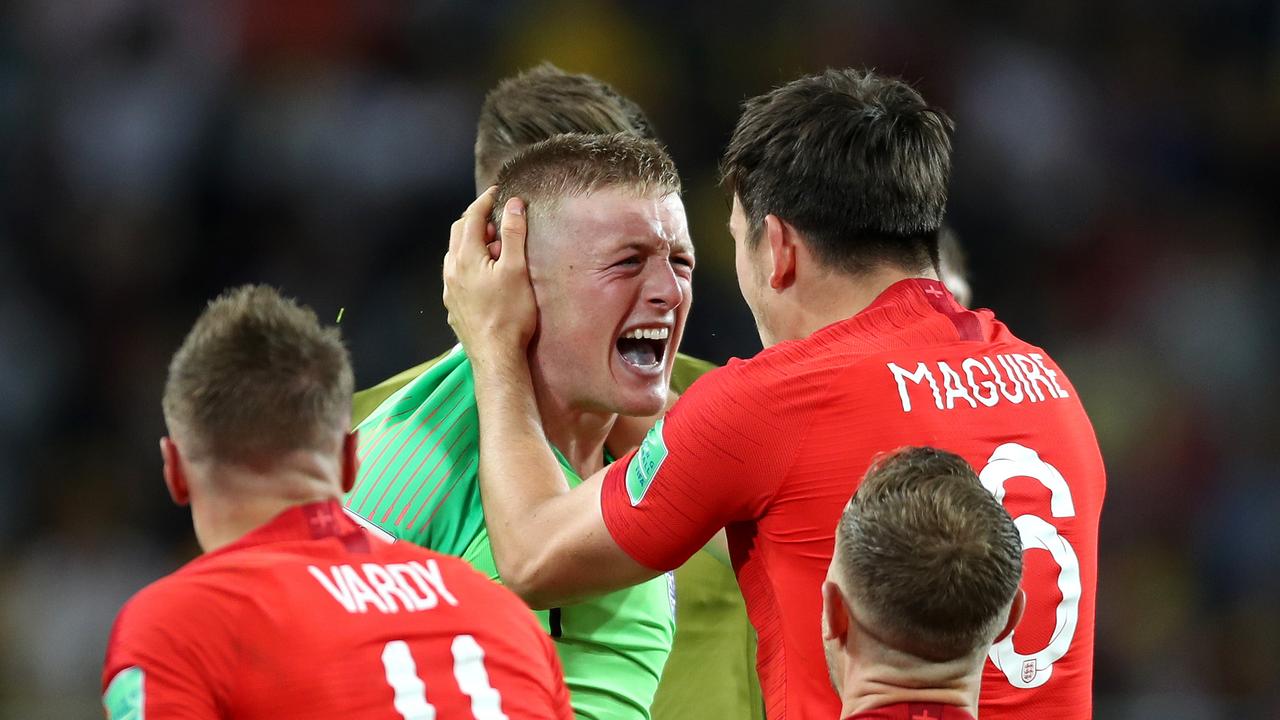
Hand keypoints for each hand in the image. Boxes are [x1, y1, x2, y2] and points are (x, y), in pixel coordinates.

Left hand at [443, 188, 537, 357]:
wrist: (495, 356)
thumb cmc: (510, 314)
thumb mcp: (516, 269)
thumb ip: (513, 235)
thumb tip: (513, 205)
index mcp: (466, 257)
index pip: (472, 217)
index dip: (485, 201)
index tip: (497, 192)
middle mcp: (452, 270)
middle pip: (459, 232)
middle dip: (476, 219)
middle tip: (497, 219)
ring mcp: (450, 289)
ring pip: (455, 254)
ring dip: (471, 242)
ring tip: (494, 248)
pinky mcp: (454, 306)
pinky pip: (456, 275)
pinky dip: (468, 263)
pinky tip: (483, 274)